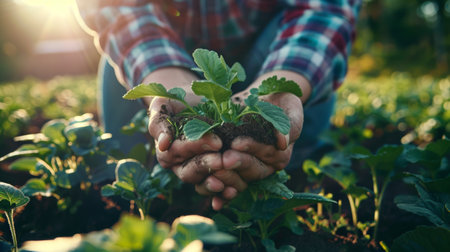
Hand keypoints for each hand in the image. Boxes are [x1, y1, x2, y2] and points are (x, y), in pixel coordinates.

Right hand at [148, 96, 247, 200]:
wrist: (194, 100)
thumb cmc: (176, 102)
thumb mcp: (164, 106)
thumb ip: (160, 123)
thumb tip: (163, 143)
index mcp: (167, 151)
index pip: (177, 152)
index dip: (195, 147)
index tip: (215, 141)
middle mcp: (181, 165)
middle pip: (190, 171)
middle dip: (207, 166)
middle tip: (224, 160)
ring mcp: (198, 173)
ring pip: (203, 184)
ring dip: (215, 185)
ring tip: (228, 183)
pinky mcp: (214, 176)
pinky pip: (216, 189)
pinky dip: (223, 194)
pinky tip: (233, 192)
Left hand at [197, 92, 303, 209]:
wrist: (269, 100)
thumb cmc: (284, 105)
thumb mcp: (290, 111)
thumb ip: (289, 126)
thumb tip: (283, 141)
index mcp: (279, 156)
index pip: (266, 154)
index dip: (252, 149)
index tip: (237, 143)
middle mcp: (263, 166)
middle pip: (251, 170)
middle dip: (237, 163)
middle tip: (223, 158)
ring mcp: (246, 168)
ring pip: (238, 178)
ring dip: (226, 177)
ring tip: (212, 169)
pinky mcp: (231, 167)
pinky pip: (227, 182)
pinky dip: (221, 195)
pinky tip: (214, 204)